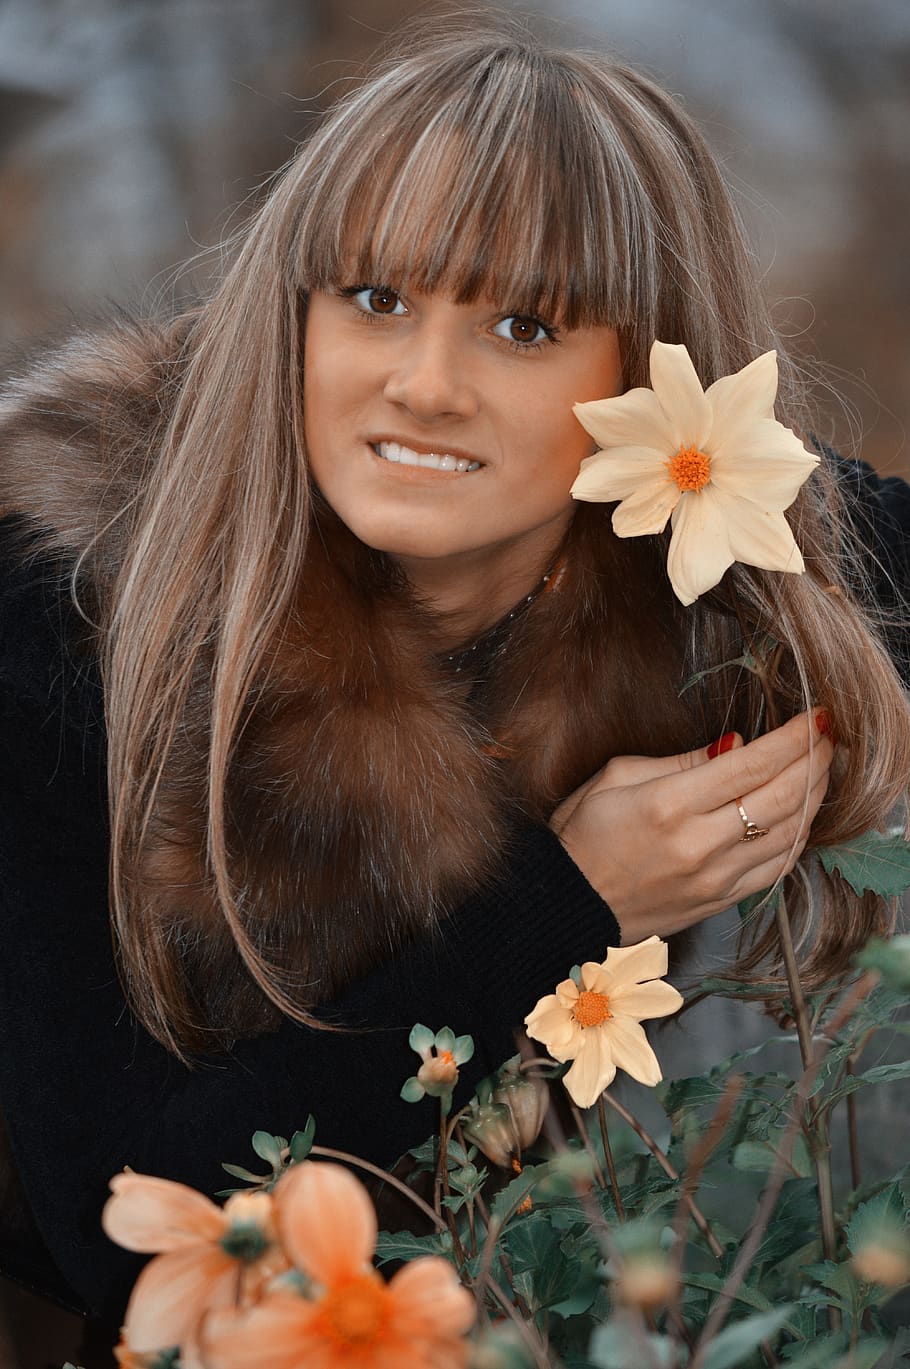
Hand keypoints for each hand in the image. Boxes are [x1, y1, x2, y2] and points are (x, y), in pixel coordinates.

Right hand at [550, 711, 833, 943]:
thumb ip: (681, 761)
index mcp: (669, 805)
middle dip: (814, 760)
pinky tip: (804, 814)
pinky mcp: (720, 900)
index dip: (794, 737)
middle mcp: (699, 844)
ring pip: (790, 833)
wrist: (569, 905)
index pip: (752, 763)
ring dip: (815, 796)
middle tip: (827, 736)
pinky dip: (800, 836)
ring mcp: (714, 877)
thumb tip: (735, 745)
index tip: (817, 716)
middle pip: (783, 796)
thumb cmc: (583, 836)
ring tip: (821, 768)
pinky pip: (777, 866)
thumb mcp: (615, 777)